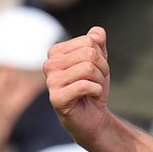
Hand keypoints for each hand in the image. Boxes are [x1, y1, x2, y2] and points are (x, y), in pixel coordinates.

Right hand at [45, 25, 111, 145]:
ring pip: (89, 68)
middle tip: (96, 82)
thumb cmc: (93, 89)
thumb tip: (97, 33)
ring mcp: (51, 81)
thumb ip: (98, 42)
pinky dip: (96, 91)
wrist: (94, 118)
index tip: (96, 71)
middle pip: (90, 53)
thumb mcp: (99, 62)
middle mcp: (49, 64)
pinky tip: (91, 98)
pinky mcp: (57, 98)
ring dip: (99, 81)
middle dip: (102, 69)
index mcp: (56, 52)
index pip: (90, 41)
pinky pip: (85, 85)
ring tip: (93, 90)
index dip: (101, 57)